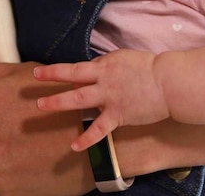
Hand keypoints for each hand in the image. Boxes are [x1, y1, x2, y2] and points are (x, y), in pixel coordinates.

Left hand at [34, 49, 168, 150]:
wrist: (169, 82)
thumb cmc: (151, 69)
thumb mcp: (125, 59)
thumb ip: (107, 65)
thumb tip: (94, 70)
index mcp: (106, 64)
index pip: (80, 67)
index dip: (62, 70)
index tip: (45, 72)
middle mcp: (103, 79)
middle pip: (72, 77)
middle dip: (51, 77)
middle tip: (35, 78)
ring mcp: (109, 97)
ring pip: (78, 99)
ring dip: (58, 102)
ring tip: (41, 106)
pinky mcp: (118, 115)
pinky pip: (98, 128)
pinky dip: (86, 138)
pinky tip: (74, 146)